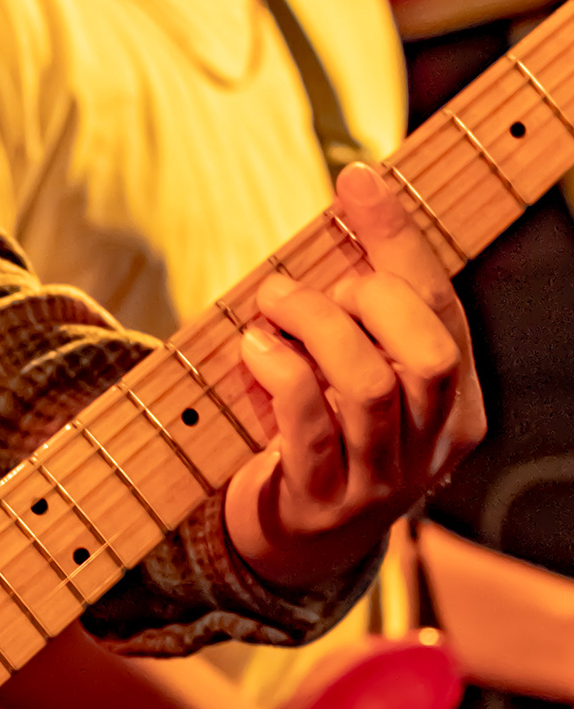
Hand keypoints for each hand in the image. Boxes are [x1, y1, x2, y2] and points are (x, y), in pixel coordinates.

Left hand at [223, 163, 484, 593]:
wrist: (292, 529)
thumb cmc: (323, 416)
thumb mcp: (354, 352)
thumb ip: (363, 284)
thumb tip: (359, 184)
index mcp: (453, 399)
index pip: (442, 308)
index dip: (398, 239)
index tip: (357, 179)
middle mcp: (429, 444)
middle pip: (428, 354)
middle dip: (370, 297)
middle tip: (318, 283)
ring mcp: (379, 480)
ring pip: (370, 387)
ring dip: (313, 326)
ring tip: (273, 303)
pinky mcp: (320, 500)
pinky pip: (309, 426)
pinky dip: (280, 371)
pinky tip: (255, 347)